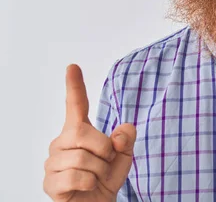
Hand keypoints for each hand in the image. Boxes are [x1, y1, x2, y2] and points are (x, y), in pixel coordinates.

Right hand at [43, 64, 136, 200]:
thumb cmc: (107, 178)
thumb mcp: (125, 156)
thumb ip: (127, 139)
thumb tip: (123, 129)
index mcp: (79, 131)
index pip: (76, 105)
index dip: (75, 86)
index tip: (73, 67)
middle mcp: (61, 143)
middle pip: (84, 134)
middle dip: (104, 150)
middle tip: (105, 162)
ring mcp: (52, 162)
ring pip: (83, 159)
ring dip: (99, 171)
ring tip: (95, 177)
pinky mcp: (50, 183)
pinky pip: (77, 176)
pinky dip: (90, 183)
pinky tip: (86, 187)